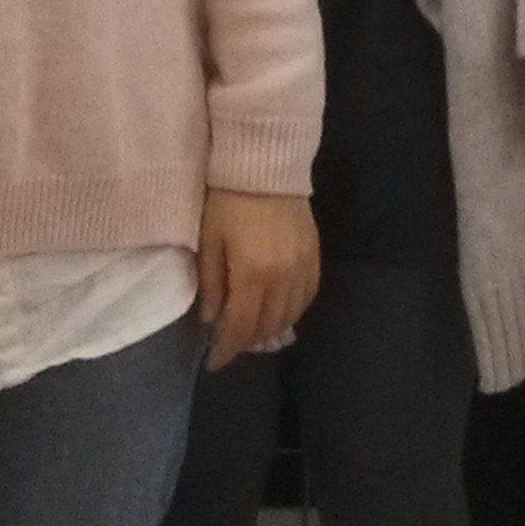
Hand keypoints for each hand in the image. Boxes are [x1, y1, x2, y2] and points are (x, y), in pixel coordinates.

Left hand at [196, 190, 319, 371]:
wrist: (265, 163)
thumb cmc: (227, 200)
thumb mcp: (209, 240)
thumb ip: (212, 284)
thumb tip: (211, 320)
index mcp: (253, 273)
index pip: (241, 326)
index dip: (227, 349)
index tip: (214, 363)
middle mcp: (284, 277)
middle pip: (267, 325)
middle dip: (246, 342)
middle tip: (230, 346)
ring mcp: (304, 266)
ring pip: (291, 315)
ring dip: (270, 329)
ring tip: (251, 332)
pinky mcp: (315, 255)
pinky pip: (308, 296)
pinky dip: (294, 311)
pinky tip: (281, 313)